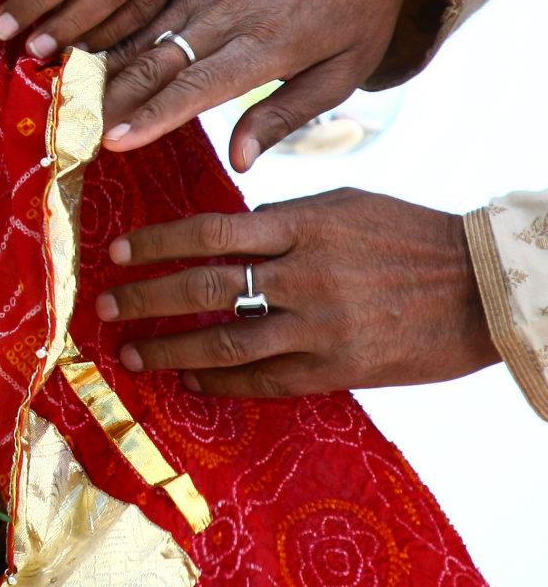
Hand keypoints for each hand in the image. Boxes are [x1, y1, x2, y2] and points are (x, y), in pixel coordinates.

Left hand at [95, 188, 498, 396]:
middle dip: (146, 297)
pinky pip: (265, 379)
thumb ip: (282, 219)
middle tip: (104, 305)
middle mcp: (305, 275)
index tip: (118, 251)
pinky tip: (189, 378)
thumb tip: (225, 229)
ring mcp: (321, 326)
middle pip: (205, 287)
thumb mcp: (343, 206)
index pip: (210, 231)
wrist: (483, 288)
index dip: (157, 242)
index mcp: (303, 225)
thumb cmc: (409, 236)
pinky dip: (221, 380)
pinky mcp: (339, 368)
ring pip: (226, 340)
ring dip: (170, 347)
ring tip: (132, 350)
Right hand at [101, 0, 419, 168]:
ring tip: (69, 101)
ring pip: (144, 38)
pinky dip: (117, 43)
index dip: (153, 115)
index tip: (114, 141)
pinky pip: (149, 17)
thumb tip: (240, 161)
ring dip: (104, 73)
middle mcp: (228, 17)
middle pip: (158, 62)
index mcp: (267, 44)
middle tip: (73, 130)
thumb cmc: (357, 15)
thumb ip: (285, 116)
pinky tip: (89, 66)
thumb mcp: (343, 73)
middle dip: (112, 100)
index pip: (198, 86)